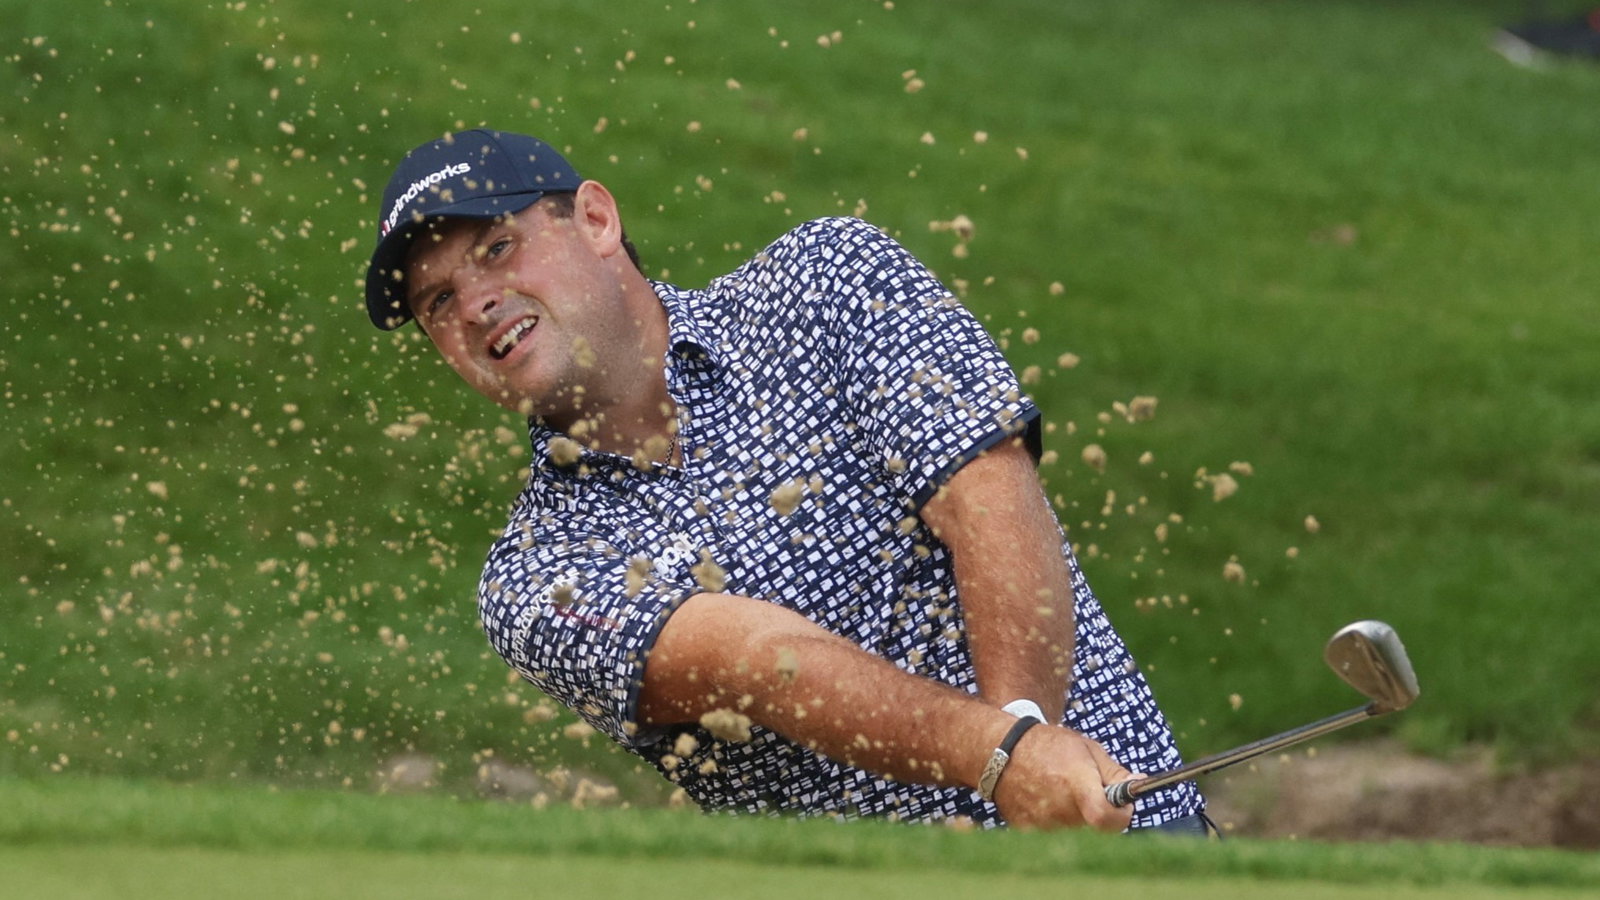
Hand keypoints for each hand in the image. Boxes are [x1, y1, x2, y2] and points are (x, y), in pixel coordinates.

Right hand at [991, 724, 1137, 831]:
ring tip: (1063, 792)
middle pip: (1095, 827)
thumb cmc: (1049, 746)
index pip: (1106, 818)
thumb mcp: (1087, 749)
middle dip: (1099, 812)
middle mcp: (1059, 807)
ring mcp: (1042, 822)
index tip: (1123, 806)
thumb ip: (1114, 772)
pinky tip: (1047, 800)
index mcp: (1076, 784)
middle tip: (1089, 792)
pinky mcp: (1028, 831)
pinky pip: (1055, 835)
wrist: (1001, 751)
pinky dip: (1057, 823)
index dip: (1122, 816)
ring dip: (1078, 818)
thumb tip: (1139, 785)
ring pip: (1076, 833)